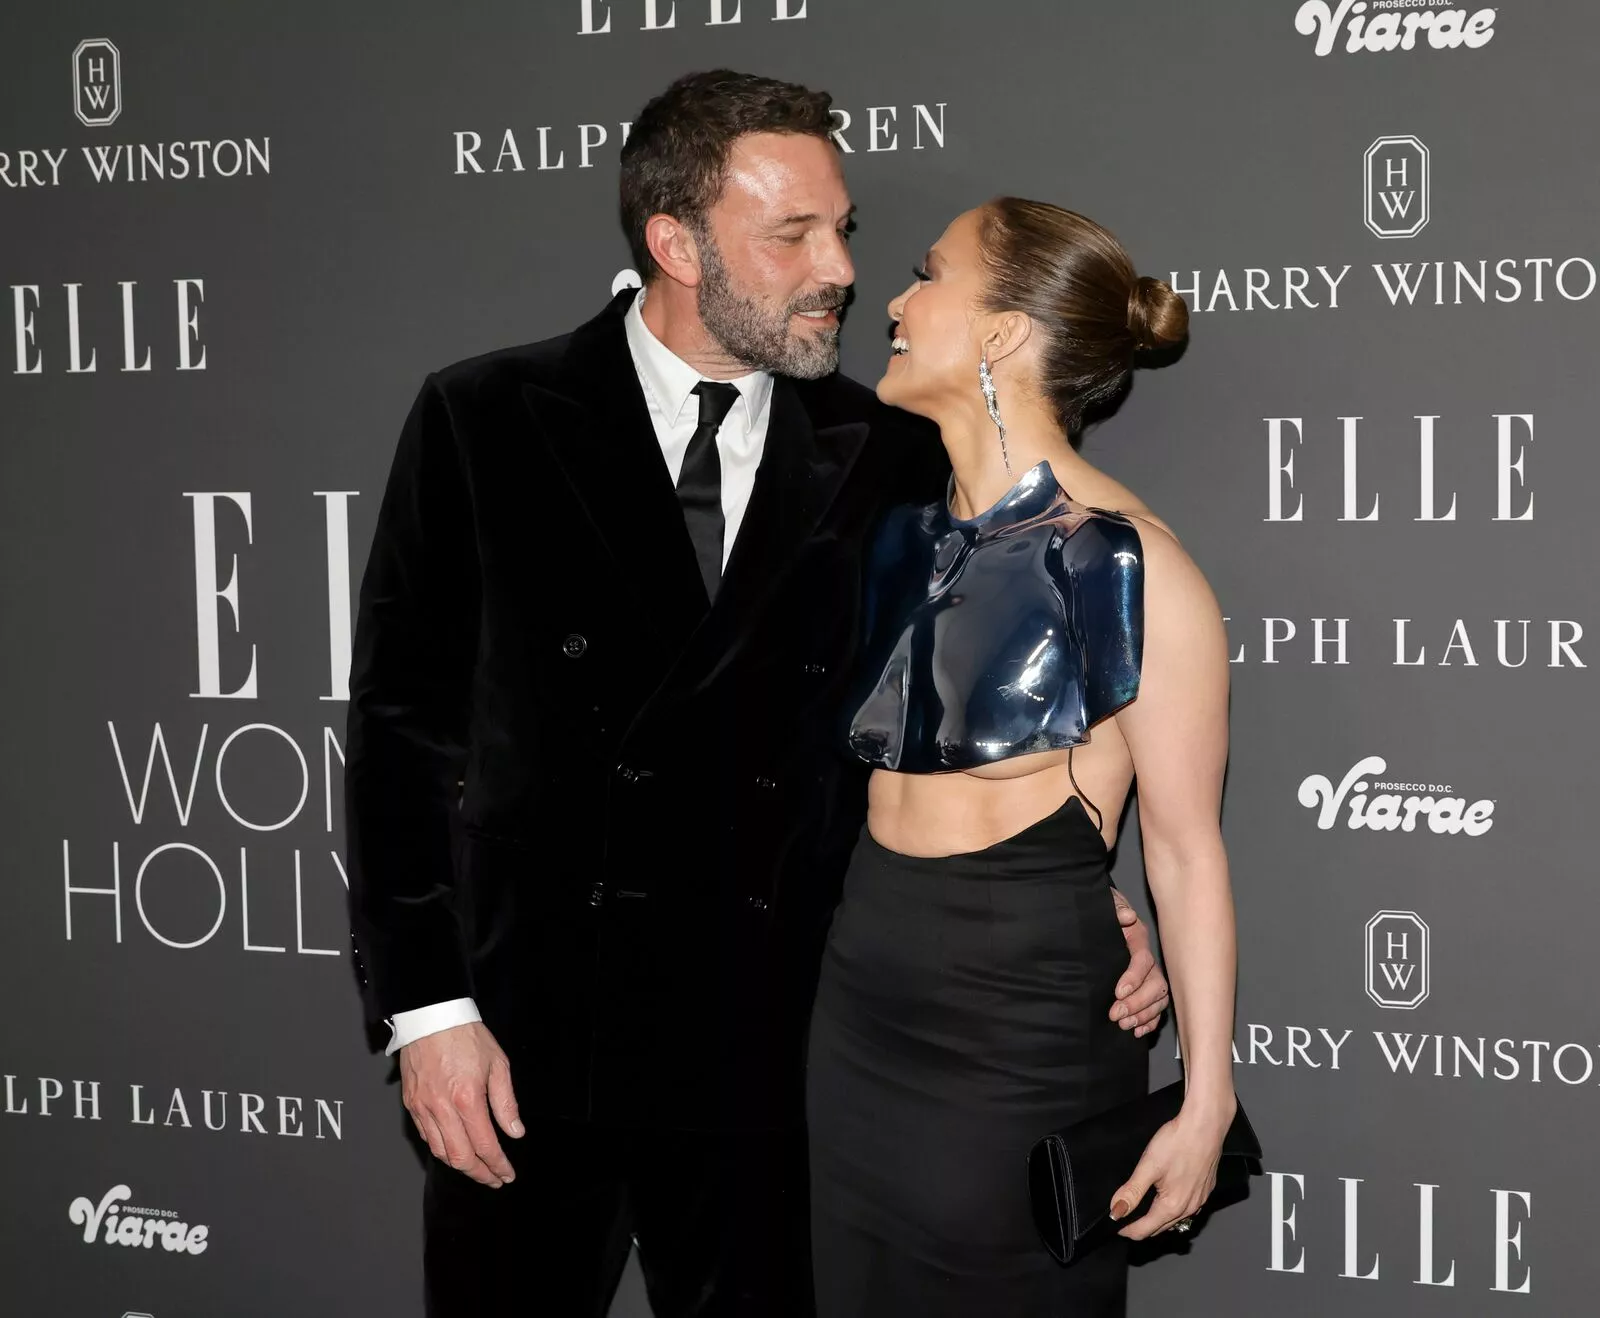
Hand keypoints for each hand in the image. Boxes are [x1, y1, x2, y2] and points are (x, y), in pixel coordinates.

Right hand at [400, 1021, 523, 1186]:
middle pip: (460, 1158)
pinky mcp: (411, 1103)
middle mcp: (442, 1108)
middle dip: (479, 1174)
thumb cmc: (466, 1035)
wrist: (432, 1016)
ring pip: (440, 1151)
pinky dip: (442, 1148)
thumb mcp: (498, 1064)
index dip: (498, 1165)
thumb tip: (515, 1131)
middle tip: (494, 1179)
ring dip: (460, 1165)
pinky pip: (426, 1136)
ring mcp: (423, 1108)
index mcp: (467, 1099)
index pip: (485, 1146)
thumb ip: (506, 1102)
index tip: (507, 1174)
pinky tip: (454, 1147)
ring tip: (477, 1168)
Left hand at [1109, 889, 1168, 1036]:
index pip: (1143, 960)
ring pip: (1158, 998)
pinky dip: (1150, 1021)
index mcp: (1138, 938)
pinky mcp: (1144, 988)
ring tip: (1124, 1025)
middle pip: (1155, 984)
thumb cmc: (1101, 911)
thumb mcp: (1106, 904)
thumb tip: (1127, 916)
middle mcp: (1146, 959)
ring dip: (1144, 1014)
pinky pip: (1156, 1008)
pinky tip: (1137, 1031)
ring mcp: (1148, 974)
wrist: (1097, 916)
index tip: (1118, 992)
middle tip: (1116, 1014)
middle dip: (1138, 1002)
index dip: (1133, 977)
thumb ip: (1115, 908)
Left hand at [1110, 1097, 1235, 1239]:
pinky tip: (1166, 1196)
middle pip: (1160, 1228)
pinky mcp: (1206, 1189)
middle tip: (1124, 1217)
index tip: (1114, 1224)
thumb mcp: (1148, 1166)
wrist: (1206, 1125)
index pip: (1145, 1231)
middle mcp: (1189, 1209)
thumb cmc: (1178, 1143)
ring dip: (1157, 1218)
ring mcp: (1200, 1200)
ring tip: (1142, 1209)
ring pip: (1175, 1219)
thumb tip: (1116, 1211)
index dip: (1127, 1230)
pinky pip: (1187, 1208)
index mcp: (1172, 1207)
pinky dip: (1172, 1208)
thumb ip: (1132, 1191)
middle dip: (1141, 1226)